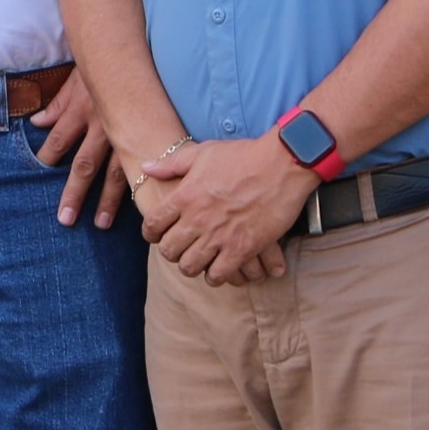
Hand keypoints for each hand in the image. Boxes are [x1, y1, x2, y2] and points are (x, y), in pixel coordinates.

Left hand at [28, 72, 132, 230]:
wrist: (133, 52)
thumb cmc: (101, 68)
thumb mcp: (74, 82)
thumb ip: (57, 105)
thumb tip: (36, 123)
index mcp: (81, 111)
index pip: (59, 139)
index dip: (49, 155)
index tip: (42, 171)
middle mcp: (102, 127)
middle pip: (85, 166)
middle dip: (75, 193)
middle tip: (66, 219)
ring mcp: (126, 134)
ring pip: (116, 173)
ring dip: (109, 200)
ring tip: (102, 223)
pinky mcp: (146, 135)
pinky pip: (141, 165)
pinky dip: (138, 185)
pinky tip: (139, 204)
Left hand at [138, 135, 313, 282]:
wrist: (281, 164)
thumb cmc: (242, 155)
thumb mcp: (202, 153)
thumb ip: (171, 164)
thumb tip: (146, 168)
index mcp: (184, 196)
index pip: (153, 225)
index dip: (151, 233)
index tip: (157, 235)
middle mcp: (197, 219)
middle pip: (169, 251)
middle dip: (171, 253)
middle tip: (179, 249)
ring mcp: (219, 236)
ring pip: (191, 266)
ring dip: (192, 266)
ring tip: (198, 261)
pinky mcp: (243, 249)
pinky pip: (219, 274)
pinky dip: (216, 276)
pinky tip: (219, 268)